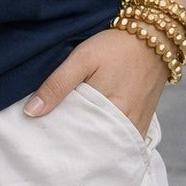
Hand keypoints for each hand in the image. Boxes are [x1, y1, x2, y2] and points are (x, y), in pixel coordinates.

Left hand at [23, 27, 167, 136]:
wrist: (154, 37)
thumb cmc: (115, 46)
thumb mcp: (82, 58)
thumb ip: (57, 85)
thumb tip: (32, 112)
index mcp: (108, 112)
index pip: (77, 140)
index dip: (59, 143)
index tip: (41, 143)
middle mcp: (125, 126)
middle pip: (93, 147)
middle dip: (73, 148)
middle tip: (51, 147)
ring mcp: (137, 126)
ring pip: (108, 146)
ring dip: (91, 145)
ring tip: (69, 144)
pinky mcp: (143, 122)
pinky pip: (123, 141)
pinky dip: (108, 141)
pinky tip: (93, 136)